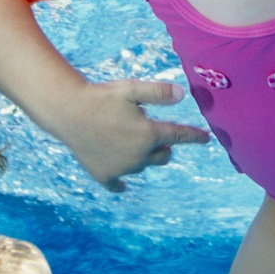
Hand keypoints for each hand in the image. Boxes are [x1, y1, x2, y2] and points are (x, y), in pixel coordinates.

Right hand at [57, 80, 209, 191]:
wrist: (68, 112)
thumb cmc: (102, 97)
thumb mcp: (132, 89)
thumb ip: (159, 92)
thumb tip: (183, 94)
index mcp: (150, 134)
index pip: (180, 136)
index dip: (195, 136)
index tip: (207, 139)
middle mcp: (139, 155)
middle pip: (164, 156)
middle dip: (164, 147)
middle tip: (155, 136)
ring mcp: (122, 168)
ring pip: (142, 166)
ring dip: (142, 156)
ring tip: (127, 140)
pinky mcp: (104, 175)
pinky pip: (118, 184)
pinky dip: (122, 182)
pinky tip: (124, 184)